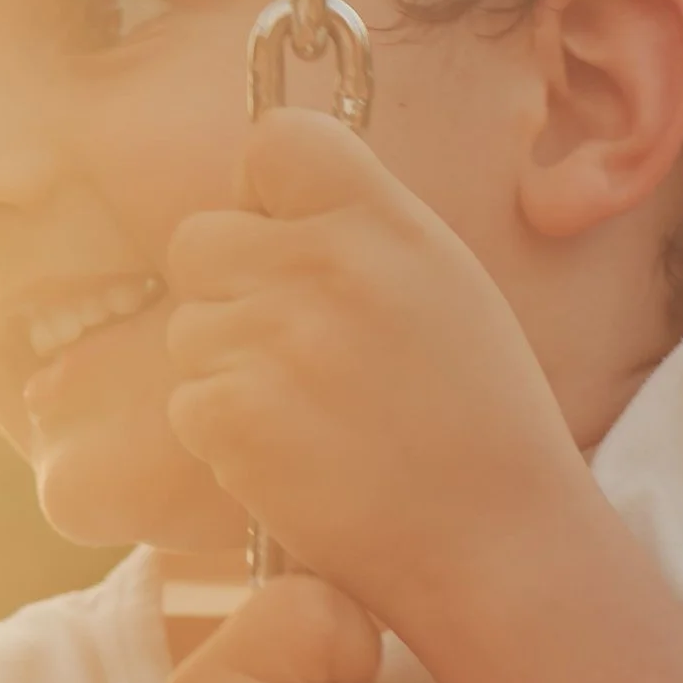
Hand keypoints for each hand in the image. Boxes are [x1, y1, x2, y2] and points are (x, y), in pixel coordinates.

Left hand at [164, 109, 590, 639]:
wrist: (496, 541)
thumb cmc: (477, 416)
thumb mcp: (444, 283)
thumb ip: (359, 228)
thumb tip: (265, 202)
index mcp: (386, 221)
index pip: (275, 140)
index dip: (265, 193)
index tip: (285, 238)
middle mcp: (325, 264)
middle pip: (198, 238)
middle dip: (228, 288)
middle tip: (294, 348)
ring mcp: (274, 340)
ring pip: (187, 327)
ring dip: (229, 369)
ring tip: (312, 414)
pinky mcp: (235, 416)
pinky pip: (186, 401)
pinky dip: (225, 435)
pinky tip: (295, 457)